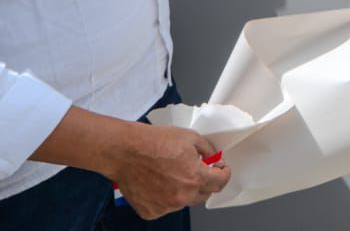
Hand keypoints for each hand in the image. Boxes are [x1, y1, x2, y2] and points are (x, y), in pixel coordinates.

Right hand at [110, 123, 230, 219]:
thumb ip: (207, 150)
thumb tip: (214, 160)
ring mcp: (165, 206)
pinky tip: (158, 182)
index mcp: (195, 178)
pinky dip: (166, 197)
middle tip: (198, 170)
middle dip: (206, 182)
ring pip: (184, 201)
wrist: (126, 151)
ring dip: (184, 190)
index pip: (220, 183)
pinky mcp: (151, 211)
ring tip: (171, 173)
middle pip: (204, 194)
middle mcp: (182, 196)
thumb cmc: (154, 142)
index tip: (222, 169)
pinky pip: (165, 207)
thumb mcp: (190, 137)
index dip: (224, 173)